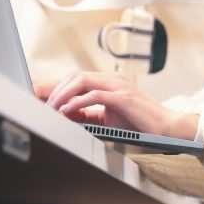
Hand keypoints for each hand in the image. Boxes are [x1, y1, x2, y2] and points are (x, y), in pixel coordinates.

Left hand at [42, 71, 198, 139]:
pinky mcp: (123, 97)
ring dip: (62, 95)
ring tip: (50, 108)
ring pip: (81, 81)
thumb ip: (87, 115)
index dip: (54, 86)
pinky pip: (94, 95)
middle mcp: (111, 80)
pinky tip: (66, 111)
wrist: (166, 128)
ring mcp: (117, 86)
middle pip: (73, 76)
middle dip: (52, 88)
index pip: (75, 78)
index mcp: (107, 83)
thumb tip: (63, 116)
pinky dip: (77, 103)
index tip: (36, 96)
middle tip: (37, 102)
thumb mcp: (107, 119)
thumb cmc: (139, 124)